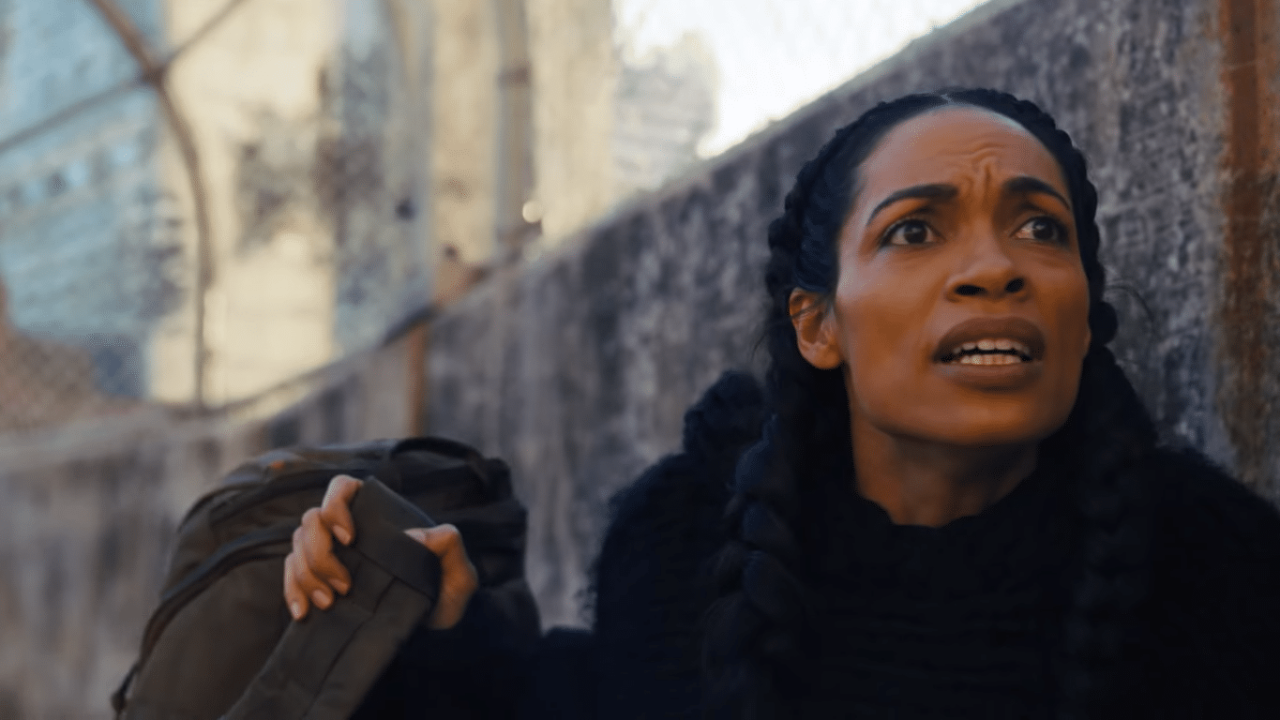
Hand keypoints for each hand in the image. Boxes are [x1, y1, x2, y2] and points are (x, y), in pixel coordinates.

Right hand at [282, 474, 479, 628]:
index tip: (350, 538)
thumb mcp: (460, 576)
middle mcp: (350, 529)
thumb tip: (417, 535)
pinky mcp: (319, 580)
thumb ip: (451, 547)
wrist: (430, 632)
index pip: (343, 488)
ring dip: (306, 574)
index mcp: (380, 516)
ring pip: (298, 546)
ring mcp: (332, 554)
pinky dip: (292, 590)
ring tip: (328, 603)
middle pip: (312, 520)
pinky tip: (304, 612)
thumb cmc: (445, 596)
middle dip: (320, 553)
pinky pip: (291, 574)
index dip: (336, 506)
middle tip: (344, 586)